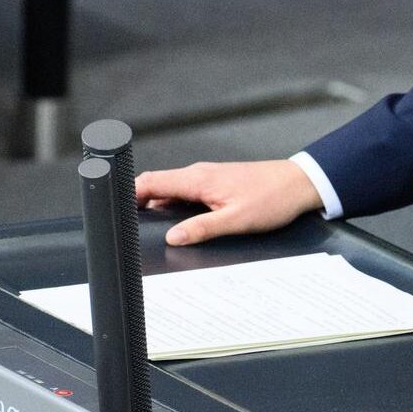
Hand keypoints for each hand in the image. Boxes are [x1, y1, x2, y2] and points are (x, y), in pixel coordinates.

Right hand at [133, 160, 322, 245]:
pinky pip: (185, 193)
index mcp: (198, 179)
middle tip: (124, 225)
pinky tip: (175, 222)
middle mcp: (199, 174)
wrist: (298, 184)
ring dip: (156, 205)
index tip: (113, 210)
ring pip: (171, 190)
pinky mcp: (216, 184)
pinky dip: (173, 205)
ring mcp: (207, 178)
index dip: (128, 194)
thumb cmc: (272, 199)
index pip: (151, 182)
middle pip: (156, 185)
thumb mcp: (236, 220)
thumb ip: (202, 228)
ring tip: (143, 226)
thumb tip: (173, 237)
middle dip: (137, 202)